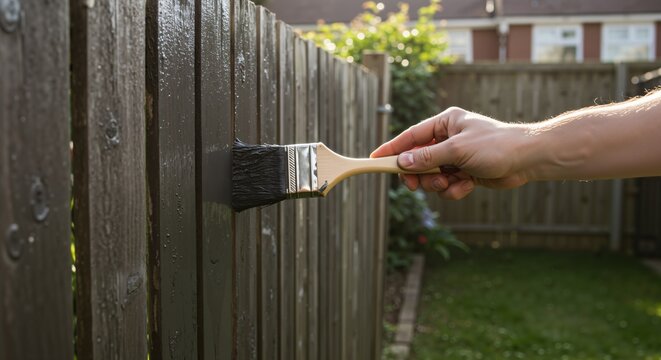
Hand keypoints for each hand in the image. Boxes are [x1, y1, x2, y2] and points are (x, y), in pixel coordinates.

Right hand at [371, 107, 531, 198]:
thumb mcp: (457, 150)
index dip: (392, 149)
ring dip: (438, 184)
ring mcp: (456, 157)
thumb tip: (402, 163)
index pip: (411, 136)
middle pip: (418, 160)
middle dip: (419, 174)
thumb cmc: (495, 146)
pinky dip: (454, 189)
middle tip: (416, 185)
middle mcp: (448, 138)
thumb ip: (427, 157)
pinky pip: (447, 185)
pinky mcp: (465, 173)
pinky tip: (467, 186)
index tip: (374, 159)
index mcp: (445, 123)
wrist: (527, 160)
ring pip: (431, 176)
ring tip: (451, 184)